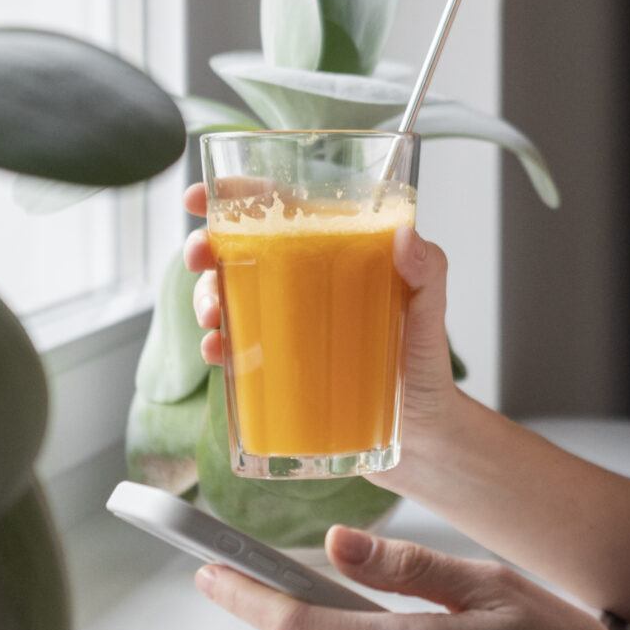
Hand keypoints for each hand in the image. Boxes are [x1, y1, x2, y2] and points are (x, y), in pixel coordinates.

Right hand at [182, 183, 465, 450]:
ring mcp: (286, 328)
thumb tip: (406, 238)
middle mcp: (303, 285)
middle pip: (240, 251)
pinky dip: (217, 348)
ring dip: (205, 298)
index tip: (199, 196)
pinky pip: (234, 352)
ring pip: (227, 298)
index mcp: (334, 255)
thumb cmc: (425, 361)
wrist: (424, 433)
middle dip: (206, 246)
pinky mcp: (277, 369)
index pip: (281, 210)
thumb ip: (429, 272)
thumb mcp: (430, 310)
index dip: (237, 197)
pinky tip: (217, 351)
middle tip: (199, 255)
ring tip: (212, 315)